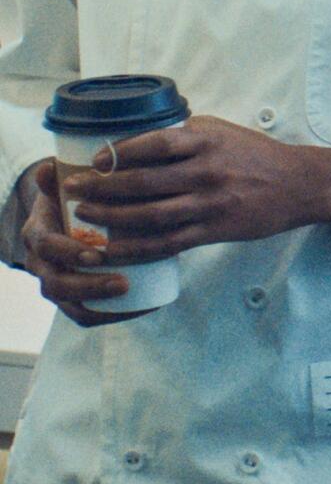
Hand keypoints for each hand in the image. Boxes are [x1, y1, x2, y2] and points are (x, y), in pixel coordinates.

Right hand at [17, 161, 147, 325]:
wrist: (68, 215)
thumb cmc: (74, 196)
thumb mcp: (66, 184)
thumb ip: (58, 177)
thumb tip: (49, 167)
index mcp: (38, 233)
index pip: (46, 248)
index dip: (68, 253)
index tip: (97, 254)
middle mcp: (41, 262)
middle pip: (55, 284)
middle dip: (88, 286)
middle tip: (123, 282)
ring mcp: (55, 281)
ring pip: (68, 303)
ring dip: (99, 304)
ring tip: (131, 296)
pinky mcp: (73, 297)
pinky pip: (85, 315)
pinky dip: (109, 316)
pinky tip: (140, 309)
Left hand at [60, 115, 317, 264]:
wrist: (298, 184)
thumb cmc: (256, 155)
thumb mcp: (223, 132)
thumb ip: (185, 134)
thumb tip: (138, 140)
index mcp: (207, 141)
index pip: (153, 144)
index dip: (118, 153)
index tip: (94, 160)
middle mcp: (207, 171)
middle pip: (142, 182)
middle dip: (101, 187)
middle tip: (74, 189)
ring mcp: (210, 203)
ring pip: (148, 214)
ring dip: (110, 216)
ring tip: (85, 215)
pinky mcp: (214, 230)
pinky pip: (166, 242)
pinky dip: (134, 247)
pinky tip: (111, 248)